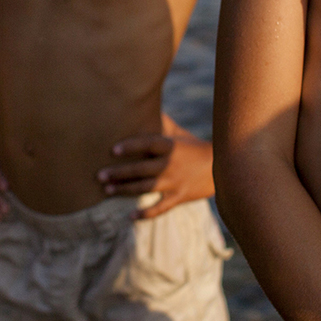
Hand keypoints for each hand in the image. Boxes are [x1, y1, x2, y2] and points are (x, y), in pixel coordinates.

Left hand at [98, 132, 214, 218]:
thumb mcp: (179, 134)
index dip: (131, 146)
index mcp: (170, 146)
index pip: (148, 144)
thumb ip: (161, 123)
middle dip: (119, 173)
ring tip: (107, 190)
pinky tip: (130, 216)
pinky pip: (160, 208)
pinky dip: (145, 213)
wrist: (221, 168)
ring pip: (145, 188)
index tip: (113, 149)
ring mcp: (175, 183)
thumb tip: (141, 105)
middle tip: (99, 175)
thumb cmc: (193, 147)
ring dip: (125, 190)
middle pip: (141, 169)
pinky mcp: (179, 197)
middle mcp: (171, 164)